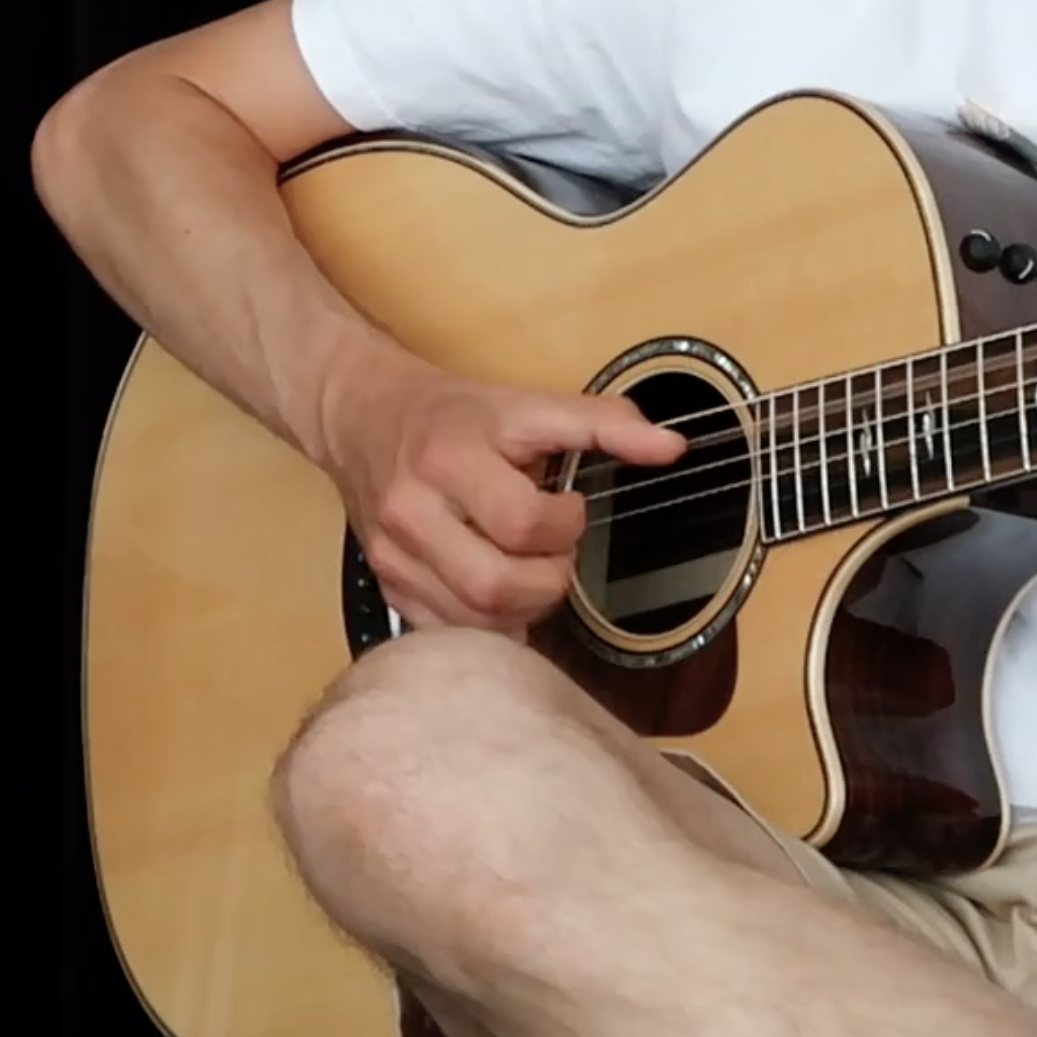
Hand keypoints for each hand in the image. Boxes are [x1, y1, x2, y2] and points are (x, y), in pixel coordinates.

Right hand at [322, 359, 685, 634]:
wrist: (363, 417)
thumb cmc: (455, 414)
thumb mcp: (529, 403)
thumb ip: (603, 423)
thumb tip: (673, 448)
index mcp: (451, 459)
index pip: (522, 522)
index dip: (565, 526)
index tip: (569, 507)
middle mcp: (413, 511)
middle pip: (495, 584)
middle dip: (548, 579)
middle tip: (555, 550)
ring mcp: (393, 556)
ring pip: (474, 618)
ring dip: (524, 607)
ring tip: (532, 567)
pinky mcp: (386, 587)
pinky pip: (449, 633)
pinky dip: (490, 624)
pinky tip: (503, 592)